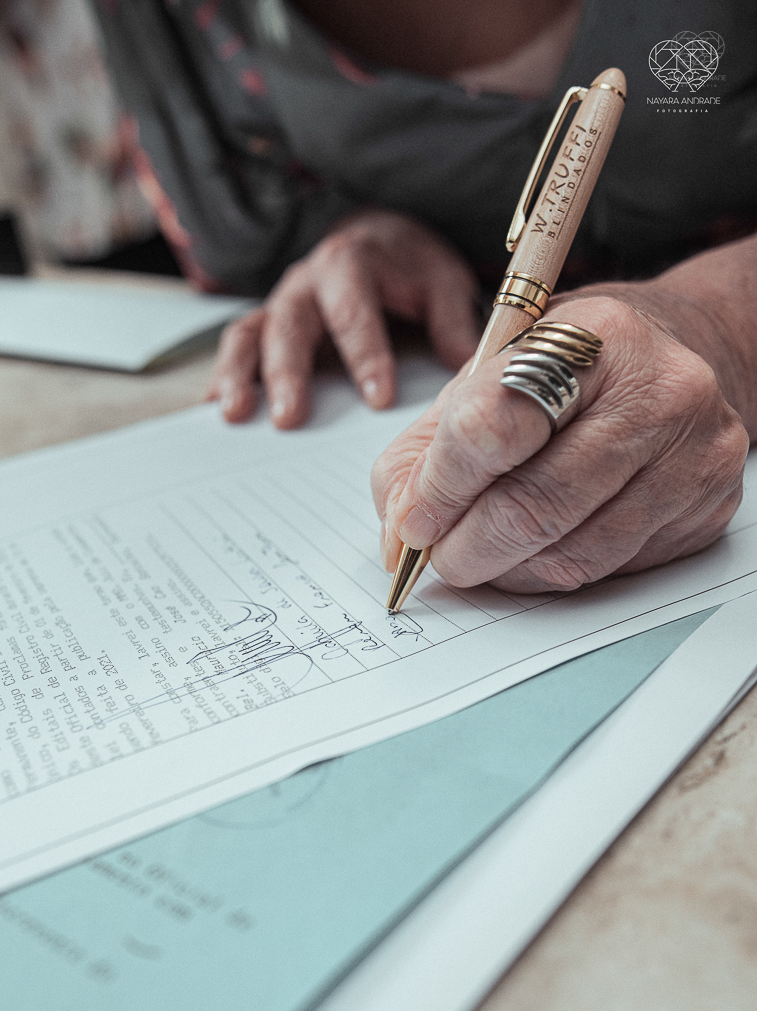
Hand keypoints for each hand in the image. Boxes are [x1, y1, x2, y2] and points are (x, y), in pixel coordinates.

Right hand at [207, 209, 479, 428]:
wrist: (378, 238)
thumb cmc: (409, 266)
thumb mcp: (441, 281)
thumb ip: (452, 320)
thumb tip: (463, 366)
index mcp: (352, 263)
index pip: (356, 311)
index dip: (366, 354)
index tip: (379, 399)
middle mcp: (307, 281)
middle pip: (291, 324)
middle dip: (288, 372)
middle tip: (291, 418)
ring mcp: (281, 303)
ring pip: (251, 333)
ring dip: (240, 374)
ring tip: (237, 414)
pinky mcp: (266, 323)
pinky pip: (238, 346)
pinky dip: (224, 376)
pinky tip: (217, 410)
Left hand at [372, 295, 748, 592]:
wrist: (687, 356)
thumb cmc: (575, 366)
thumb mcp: (495, 370)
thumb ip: (430, 444)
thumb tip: (400, 529)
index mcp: (588, 336)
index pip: (492, 427)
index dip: (439, 488)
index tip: (413, 522)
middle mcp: (656, 390)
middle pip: (533, 504)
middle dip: (466, 548)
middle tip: (439, 559)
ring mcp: (692, 454)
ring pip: (571, 553)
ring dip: (506, 571)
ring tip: (482, 556)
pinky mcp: (708, 508)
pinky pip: (608, 570)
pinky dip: (552, 574)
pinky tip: (537, 552)